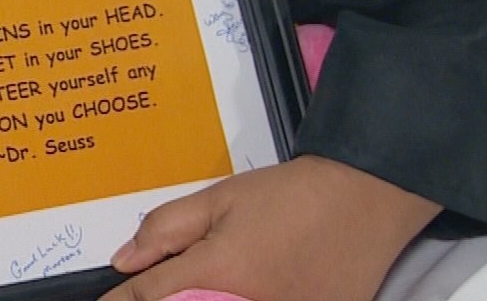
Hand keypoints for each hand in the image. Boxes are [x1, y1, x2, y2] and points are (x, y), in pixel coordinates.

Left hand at [101, 156, 439, 300]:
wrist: (364, 200)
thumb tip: (125, 261)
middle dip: (167, 298)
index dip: (122, 300)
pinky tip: (239, 292)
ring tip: (216, 284)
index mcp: (217, 272)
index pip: (150, 298)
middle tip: (166, 286)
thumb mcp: (222, 197)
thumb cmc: (292, 196)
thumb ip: (167, 229)